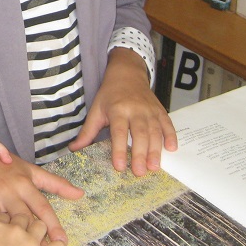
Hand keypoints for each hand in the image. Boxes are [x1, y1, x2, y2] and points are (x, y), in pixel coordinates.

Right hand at [0, 121, 82, 243]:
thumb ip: (56, 184)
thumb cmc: (9, 166)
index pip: (42, 207)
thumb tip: (80, 194)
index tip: (62, 241)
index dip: (53, 225)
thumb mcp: (33, 172)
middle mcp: (9, 191)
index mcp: (25, 185)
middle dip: (30, 235)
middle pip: (21, 216)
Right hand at [0, 213, 65, 245]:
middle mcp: (15, 230)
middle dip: (23, 222)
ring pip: (41, 225)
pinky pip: (57, 245)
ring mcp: (31, 242)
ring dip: (40, 230)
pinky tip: (58, 245)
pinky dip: (59, 244)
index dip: (5, 221)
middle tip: (22, 231)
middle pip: (23, 216)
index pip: (3, 216)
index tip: (6, 227)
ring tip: (39, 236)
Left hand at [67, 47, 176, 176]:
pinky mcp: (160, 111)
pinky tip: (172, 149)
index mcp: (118, 110)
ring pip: (155, 131)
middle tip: (140, 172)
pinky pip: (167, 124)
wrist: (127, 74)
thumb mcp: (96, 110)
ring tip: (154, 167)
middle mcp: (136, 110)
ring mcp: (150, 110)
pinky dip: (171, 136)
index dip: (119, 150)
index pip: (118, 132)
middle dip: (140, 154)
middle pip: (139, 134)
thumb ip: (87, 132)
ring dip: (156, 150)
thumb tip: (73, 149)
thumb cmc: (110, 94)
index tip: (119, 166)